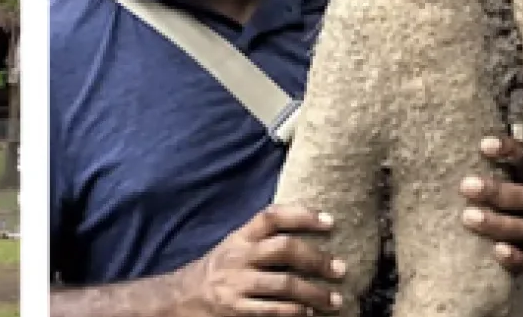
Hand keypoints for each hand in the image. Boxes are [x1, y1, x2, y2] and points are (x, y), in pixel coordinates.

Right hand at [172, 204, 348, 316]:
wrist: (182, 297)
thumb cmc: (219, 270)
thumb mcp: (235, 247)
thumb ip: (263, 239)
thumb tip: (309, 232)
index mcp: (241, 238)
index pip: (271, 217)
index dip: (302, 215)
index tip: (330, 222)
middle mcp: (239, 257)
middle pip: (283, 248)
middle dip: (316, 259)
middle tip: (340, 269)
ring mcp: (236, 283)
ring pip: (284, 284)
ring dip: (315, 293)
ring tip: (335, 300)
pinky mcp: (235, 308)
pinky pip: (272, 310)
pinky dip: (295, 312)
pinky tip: (309, 313)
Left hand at [460, 135, 522, 270]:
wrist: (482, 248)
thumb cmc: (470, 202)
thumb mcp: (468, 181)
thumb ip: (458, 168)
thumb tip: (420, 152)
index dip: (509, 150)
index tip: (483, 146)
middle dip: (496, 191)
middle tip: (466, 186)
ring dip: (498, 222)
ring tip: (468, 217)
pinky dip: (516, 256)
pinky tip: (499, 250)